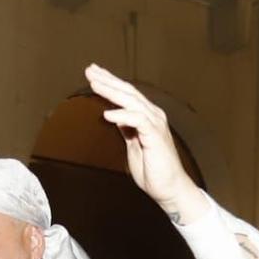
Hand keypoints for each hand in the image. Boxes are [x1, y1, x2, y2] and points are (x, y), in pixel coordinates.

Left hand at [84, 64, 200, 216]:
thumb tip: (115, 115)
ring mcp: (155, 124)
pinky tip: (107, 114)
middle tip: (89, 70)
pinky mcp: (155, 136)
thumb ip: (126, 129)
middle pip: (128, 92)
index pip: (127, 94)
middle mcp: (153, 116)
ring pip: (131, 101)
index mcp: (147, 117)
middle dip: (108, 80)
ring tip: (94, 84)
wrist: (169, 188)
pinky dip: (122, 115)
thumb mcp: (133, 145)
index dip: (110, 83)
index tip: (93, 75)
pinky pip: (138, 119)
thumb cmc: (153, 170)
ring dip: (112, 91)